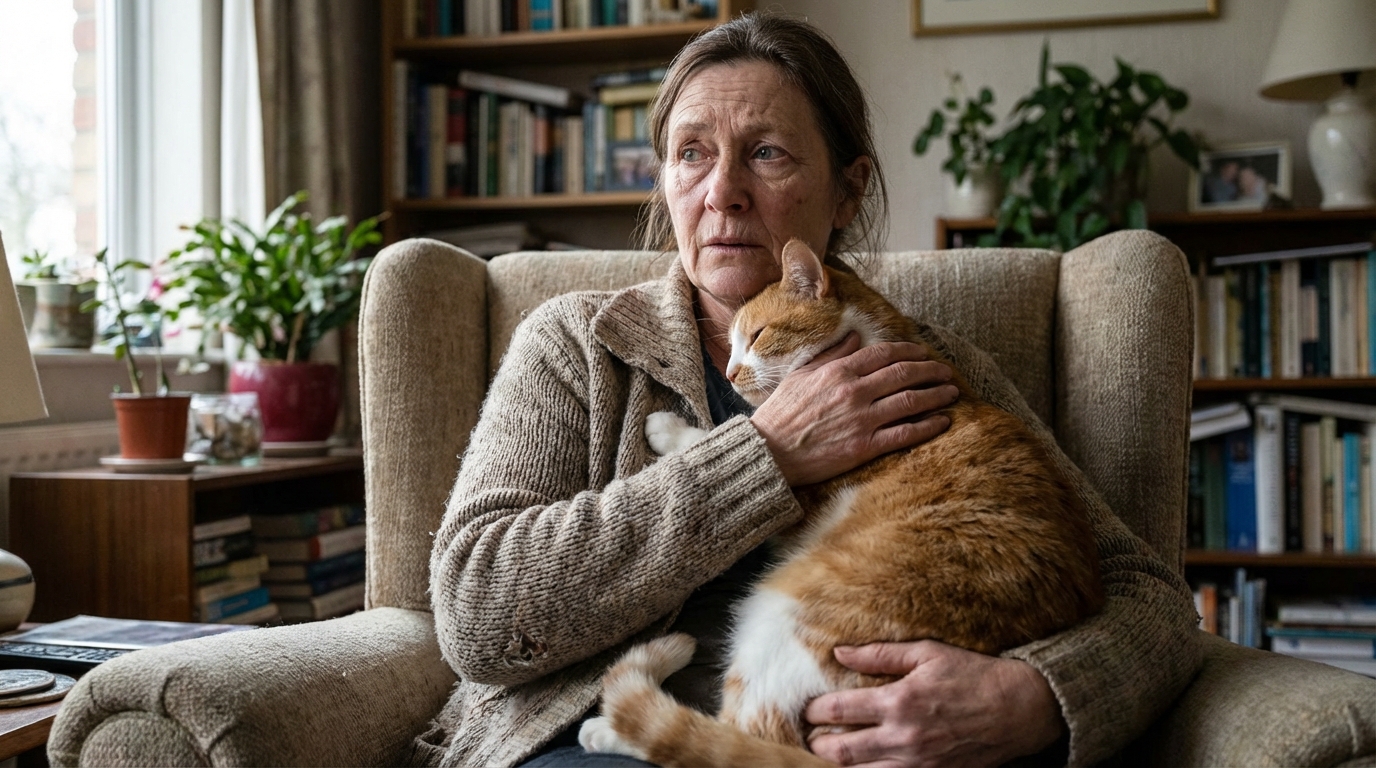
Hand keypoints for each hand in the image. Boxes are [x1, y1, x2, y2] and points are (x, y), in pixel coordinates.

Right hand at [749, 333, 957, 485]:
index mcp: (838, 371)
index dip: (910, 351)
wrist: (769, 453)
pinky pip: (905, 433)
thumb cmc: (781, 413)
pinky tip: (942, 421)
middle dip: (931, 371)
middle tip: (946, 372)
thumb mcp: (802, 375)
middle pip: (904, 374)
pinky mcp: (864, 447)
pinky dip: (928, 426)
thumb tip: (854, 335)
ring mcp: (861, 419)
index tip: (924, 353)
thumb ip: (832, 355)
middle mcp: (854, 391)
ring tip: (951, 393)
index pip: (884, 353)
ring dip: (936, 395)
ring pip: (910, 401)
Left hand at [804, 641, 1064, 767]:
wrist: (1018, 709)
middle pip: (841, 750)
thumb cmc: (972, 675)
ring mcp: (917, 763)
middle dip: (819, 743)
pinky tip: (862, 767)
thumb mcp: (927, 654)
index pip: (840, 710)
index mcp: (899, 702)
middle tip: (812, 736)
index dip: (816, 711)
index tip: (808, 709)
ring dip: (839, 765)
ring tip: (829, 754)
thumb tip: (840, 652)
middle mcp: (904, 737)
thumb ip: (880, 655)